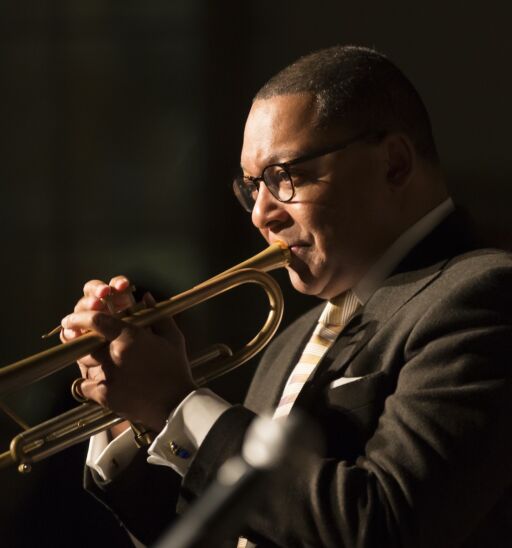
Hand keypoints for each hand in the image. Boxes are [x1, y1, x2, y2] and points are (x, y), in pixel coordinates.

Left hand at [60, 276, 196, 432]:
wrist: (175, 404)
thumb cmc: (176, 369)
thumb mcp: (172, 338)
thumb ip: (158, 314)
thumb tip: (147, 297)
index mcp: (129, 338)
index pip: (96, 321)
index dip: (81, 317)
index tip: (73, 317)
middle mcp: (114, 355)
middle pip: (85, 342)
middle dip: (82, 339)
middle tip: (84, 338)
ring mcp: (107, 376)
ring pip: (83, 361)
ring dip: (86, 358)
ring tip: (95, 358)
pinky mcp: (104, 396)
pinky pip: (84, 384)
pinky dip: (88, 381)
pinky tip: (99, 380)